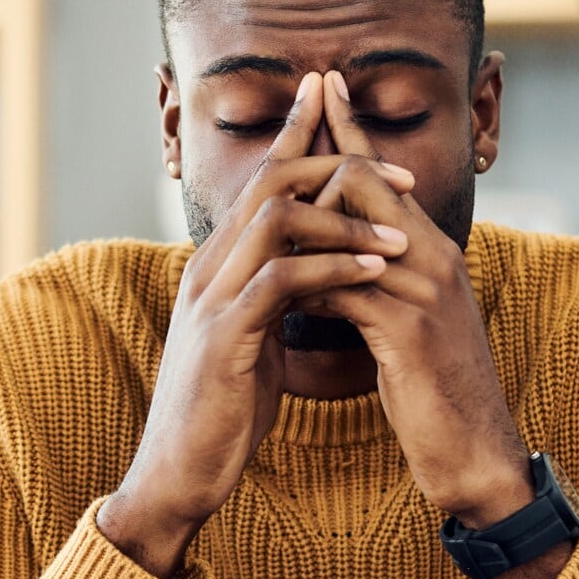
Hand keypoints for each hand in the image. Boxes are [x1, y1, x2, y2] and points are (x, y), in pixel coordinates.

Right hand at [99, 72, 410, 578]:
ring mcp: (211, 300)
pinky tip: (373, 270)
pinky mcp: (225, 337)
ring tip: (399, 231)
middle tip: (398, 171)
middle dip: (334, 161)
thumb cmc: (221, 413)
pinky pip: (281, 281)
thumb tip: (308, 275)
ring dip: (345, 218)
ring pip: (276, 221)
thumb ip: (271, 300)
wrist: (179, 473)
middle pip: (267, 181)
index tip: (338, 105)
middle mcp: (208, 269)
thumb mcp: (250, 340)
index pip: (259, 181)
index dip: (298, 136)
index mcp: (216, 266)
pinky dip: (333, 269)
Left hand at [295, 70, 534, 531]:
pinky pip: (345, 289)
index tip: (322, 86)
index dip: (352, 129)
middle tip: (281, 157)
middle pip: (366, 180)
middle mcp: (434, 257)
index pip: (386, 173)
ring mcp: (425, 290)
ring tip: (261, 228)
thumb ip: (374, 284)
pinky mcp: (409, 331)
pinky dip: (308, 288)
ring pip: (350, 228)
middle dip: (316, 166)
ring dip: (300, 229)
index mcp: (431, 251)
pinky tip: (282, 298)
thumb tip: (325, 262)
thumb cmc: (435, 392)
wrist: (475, 453)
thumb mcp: (404, 326)